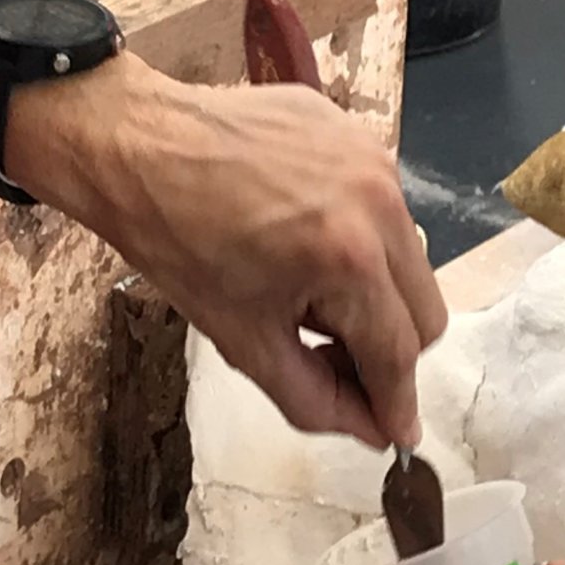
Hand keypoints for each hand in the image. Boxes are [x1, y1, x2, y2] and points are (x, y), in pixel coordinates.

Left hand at [10, 52, 446, 447]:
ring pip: (408, 257)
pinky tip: (300, 233)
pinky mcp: (356, 129)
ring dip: (372, 290)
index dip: (396, 403)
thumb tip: (374, 428)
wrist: (138, 147)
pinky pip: (382, 205)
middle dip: (386, 347)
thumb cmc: (177, 245)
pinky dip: (357, 234)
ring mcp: (373, 156)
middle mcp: (379, 201)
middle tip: (327, 353)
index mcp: (350, 258)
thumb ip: (316, 399)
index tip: (397, 436)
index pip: (398, 351)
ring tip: (303, 284)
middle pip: (426, 309)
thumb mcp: (244, 341)